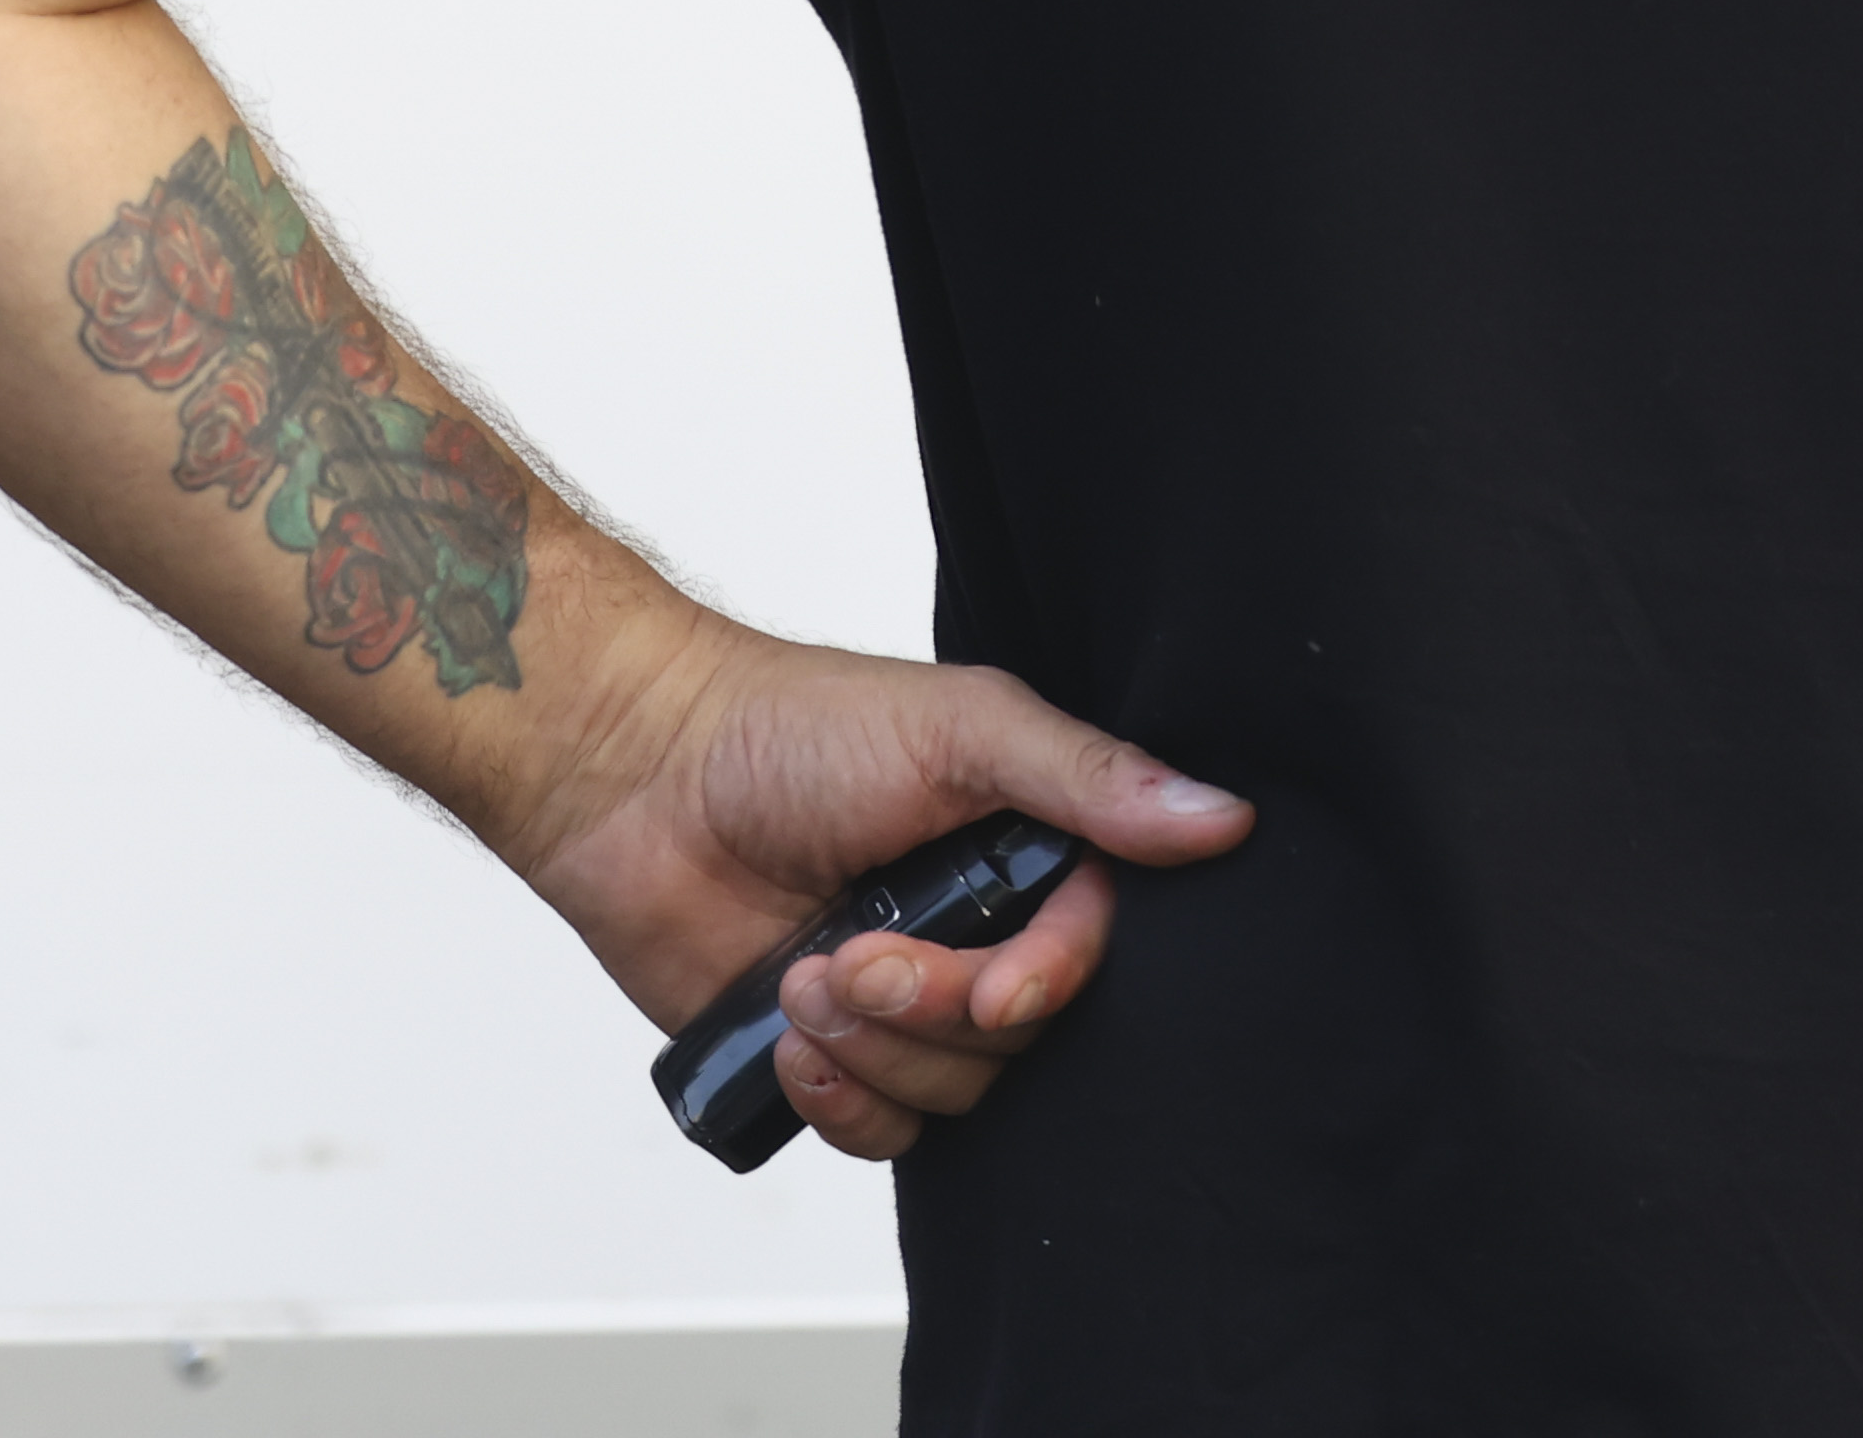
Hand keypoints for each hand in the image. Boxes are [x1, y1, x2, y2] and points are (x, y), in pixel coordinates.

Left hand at [522, 625, 1252, 1163]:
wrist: (638, 778)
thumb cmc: (791, 729)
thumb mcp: (963, 728)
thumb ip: (1090, 780)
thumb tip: (1224, 818)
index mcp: (1028, 847)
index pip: (1095, 950)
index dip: (1049, 981)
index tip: (997, 986)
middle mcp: (979, 929)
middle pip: (1022, 1037)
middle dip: (936, 1009)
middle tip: (857, 956)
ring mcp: (906, 1000)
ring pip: (954, 1093)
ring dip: (873, 1047)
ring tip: (803, 977)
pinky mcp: (835, 1059)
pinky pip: (882, 1134)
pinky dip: (835, 1099)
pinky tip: (787, 1036)